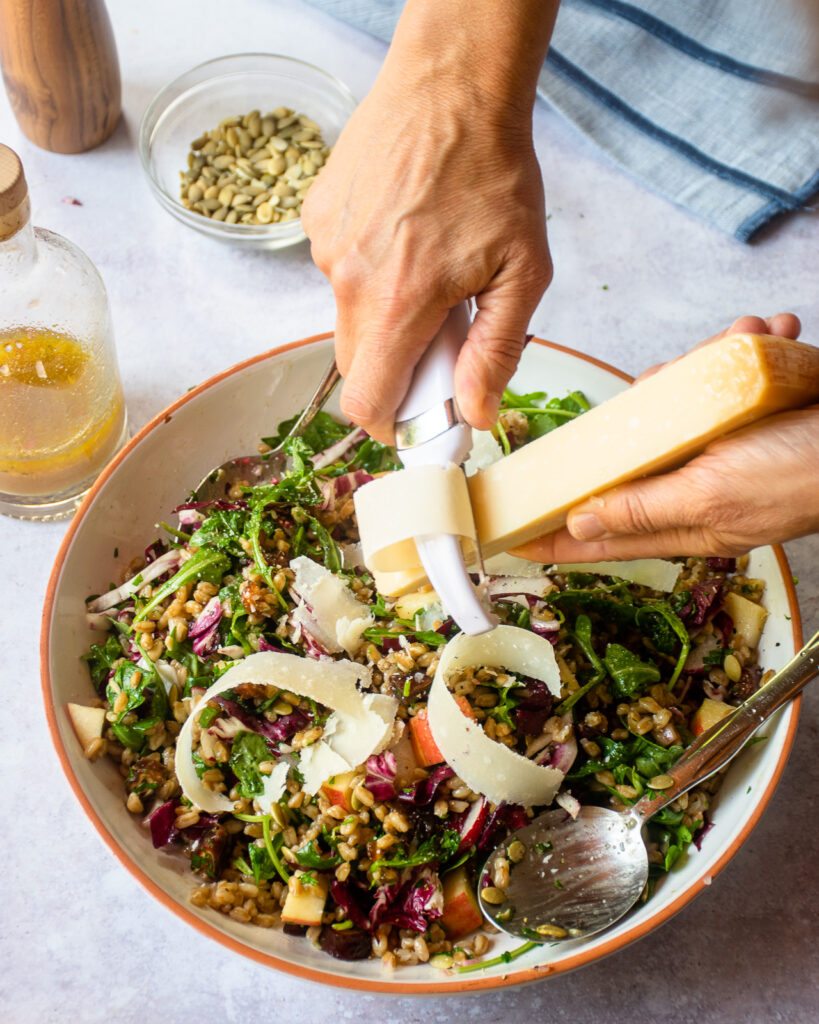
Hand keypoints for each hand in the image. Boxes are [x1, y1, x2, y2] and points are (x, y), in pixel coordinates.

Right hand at [301, 0, 558, 442]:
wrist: (451, 84)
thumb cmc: (494, 171)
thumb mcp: (521, 271)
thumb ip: (495, 352)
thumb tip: (476, 413)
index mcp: (399, 301)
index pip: (366, 401)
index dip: (390, 426)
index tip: (419, 419)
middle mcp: (348, 278)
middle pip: (357, 365)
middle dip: (396, 371)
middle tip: (441, 338)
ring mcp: (326, 246)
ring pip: (349, 319)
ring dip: (385, 318)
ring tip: (428, 271)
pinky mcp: (316, 219)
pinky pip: (339, 273)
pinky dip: (370, 275)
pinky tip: (404, 235)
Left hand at [513, 314, 818, 560]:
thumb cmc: (802, 472)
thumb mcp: (709, 493)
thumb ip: (642, 507)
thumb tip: (578, 522)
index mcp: (680, 520)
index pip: (597, 535)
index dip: (551, 535)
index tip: (505, 532)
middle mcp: (691, 488)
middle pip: (625, 457)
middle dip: (633, 417)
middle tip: (662, 380)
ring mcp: (717, 451)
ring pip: (667, 409)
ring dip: (695, 371)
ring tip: (738, 344)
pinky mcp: (742, 418)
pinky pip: (715, 380)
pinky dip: (738, 352)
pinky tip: (766, 333)